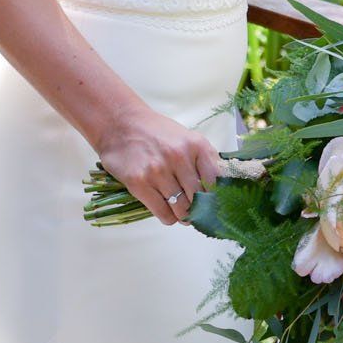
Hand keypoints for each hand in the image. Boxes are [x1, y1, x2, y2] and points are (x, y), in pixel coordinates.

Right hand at [94, 106, 221, 226]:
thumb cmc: (157, 133)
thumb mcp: (187, 138)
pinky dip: (168, 218)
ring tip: (182, 213)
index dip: (217, 196)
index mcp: (196, 144)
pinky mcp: (139, 183)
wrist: (121, 124)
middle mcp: (179, 157)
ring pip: (182, 209)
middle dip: (200, 209)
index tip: (214, 204)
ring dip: (184, 216)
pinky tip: (167, 211)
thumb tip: (221, 188)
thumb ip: (205, 159)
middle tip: (196, 211)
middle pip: (199, 198)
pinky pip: (163, 213)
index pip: (216, 181)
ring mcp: (158, 171)